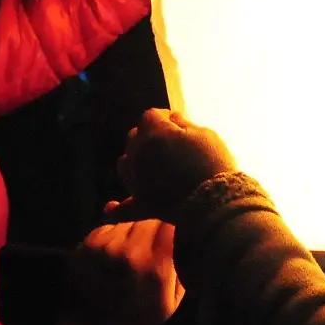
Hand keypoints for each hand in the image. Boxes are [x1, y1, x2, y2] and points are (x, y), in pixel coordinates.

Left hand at [49, 219, 184, 324]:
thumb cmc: (136, 319)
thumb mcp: (170, 303)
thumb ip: (181, 269)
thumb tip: (187, 240)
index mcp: (155, 268)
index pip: (171, 226)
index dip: (172, 230)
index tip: (171, 240)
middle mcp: (131, 252)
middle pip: (150, 220)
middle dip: (153, 232)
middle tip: (150, 250)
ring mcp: (107, 246)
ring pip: (129, 223)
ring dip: (133, 234)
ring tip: (130, 256)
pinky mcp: (88, 244)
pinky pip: (110, 227)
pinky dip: (114, 237)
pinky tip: (113, 257)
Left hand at [110, 109, 239, 223]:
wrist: (215, 203)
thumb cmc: (213, 164)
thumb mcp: (205, 134)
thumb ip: (184, 125)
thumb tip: (172, 119)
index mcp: (154, 134)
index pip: (151, 116)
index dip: (163, 116)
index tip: (176, 121)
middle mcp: (139, 155)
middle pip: (134, 137)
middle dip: (148, 135)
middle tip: (168, 141)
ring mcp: (137, 181)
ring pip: (124, 164)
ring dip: (133, 159)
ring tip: (147, 162)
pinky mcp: (142, 205)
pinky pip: (124, 209)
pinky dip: (117, 208)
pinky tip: (109, 208)